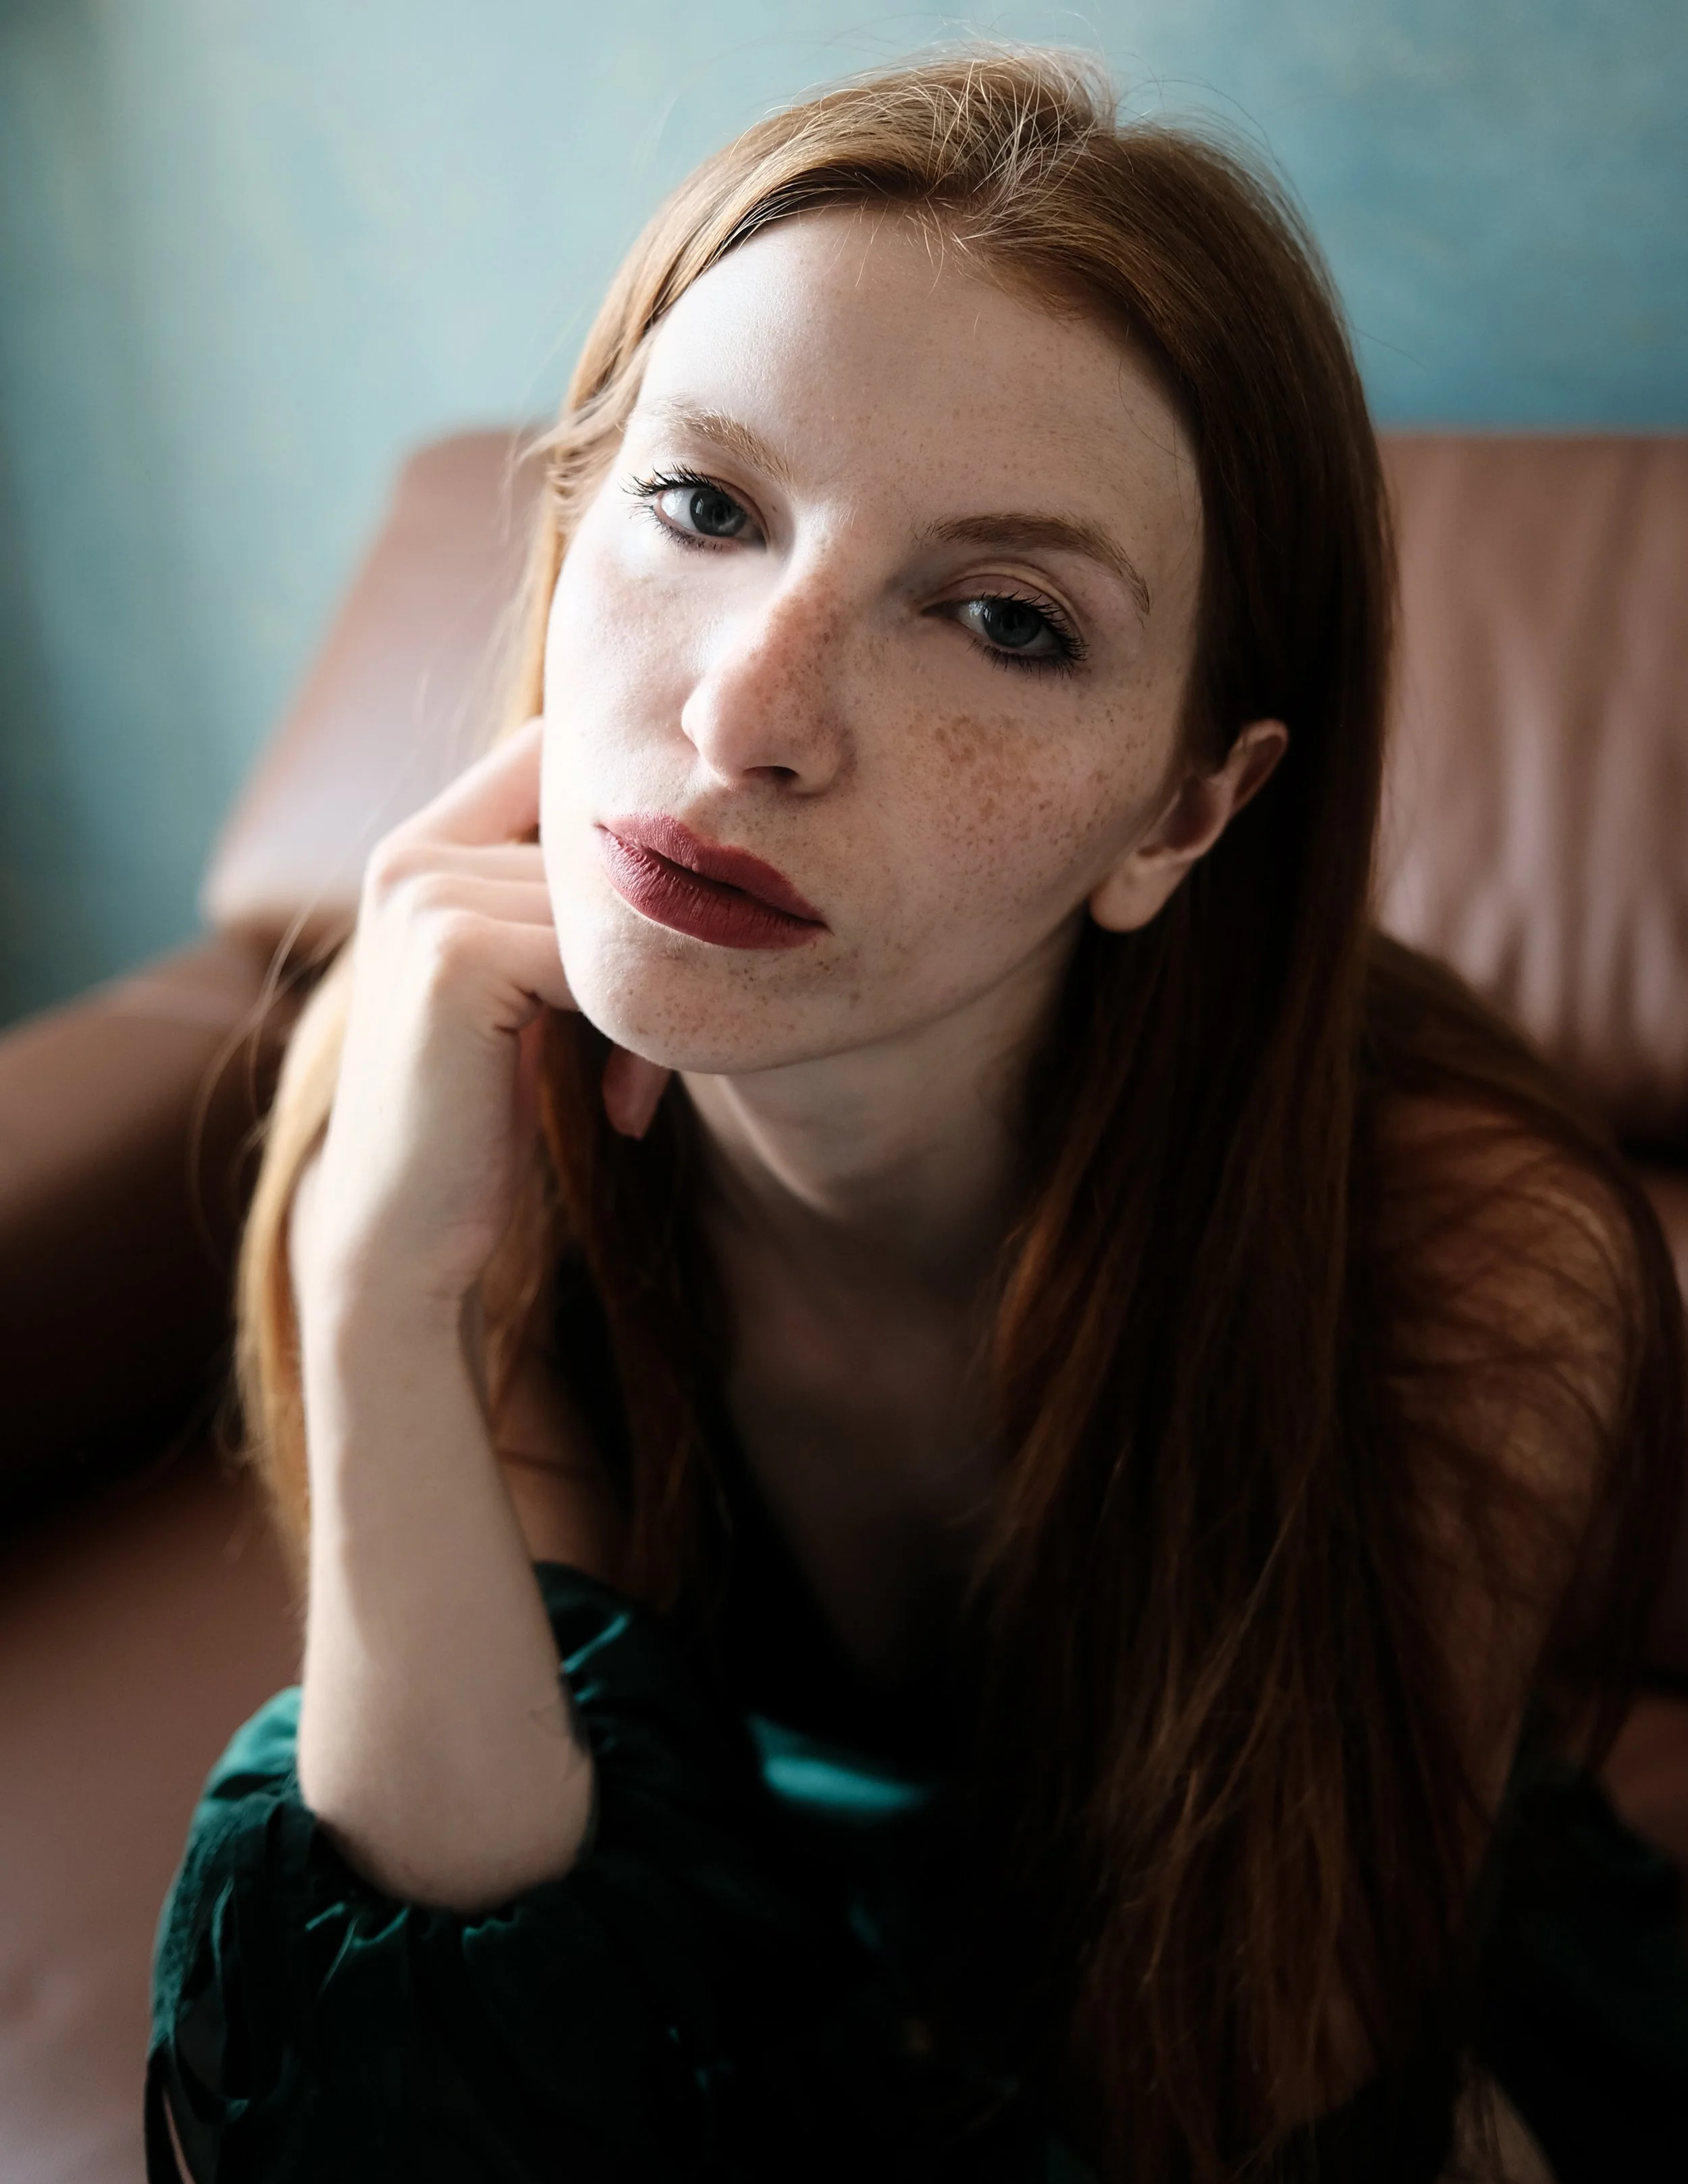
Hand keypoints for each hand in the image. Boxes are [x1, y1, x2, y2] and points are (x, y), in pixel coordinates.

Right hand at [293, 718, 668, 1328]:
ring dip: (652, 995)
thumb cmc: (479, 1111)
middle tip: (662, 1050)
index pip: (550, 753)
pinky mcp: (456, 955)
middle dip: (653, 934)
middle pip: (602, 844)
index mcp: (421, 845)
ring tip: (633, 1084)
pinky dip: (637, 1030)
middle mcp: (414, 853)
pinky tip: (618, 1100)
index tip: (694, 886)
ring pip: (612, 908)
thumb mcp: (519, 988)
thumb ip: (556, 904)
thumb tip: (693, 830)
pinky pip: (603, 962)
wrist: (403, 1232)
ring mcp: (428, 896)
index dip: (631, 810)